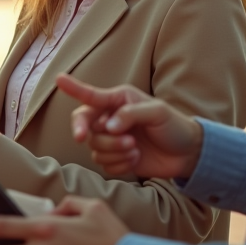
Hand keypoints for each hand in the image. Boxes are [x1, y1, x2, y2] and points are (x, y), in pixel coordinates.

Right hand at [60, 74, 202, 180]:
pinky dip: (119, 164)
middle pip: (86, 127)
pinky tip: (135, 159)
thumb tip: (108, 125)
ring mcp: (111, 139)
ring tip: (135, 148)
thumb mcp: (158, 112)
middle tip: (127, 141)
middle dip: (102, 137)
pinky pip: (104, 164)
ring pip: (94, 149)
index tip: (59, 79)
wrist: (186, 153)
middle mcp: (109, 118)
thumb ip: (131, 114)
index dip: (74, 88)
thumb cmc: (174, 125)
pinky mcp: (115, 158)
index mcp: (118, 100)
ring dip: (115, 151)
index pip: (91, 95)